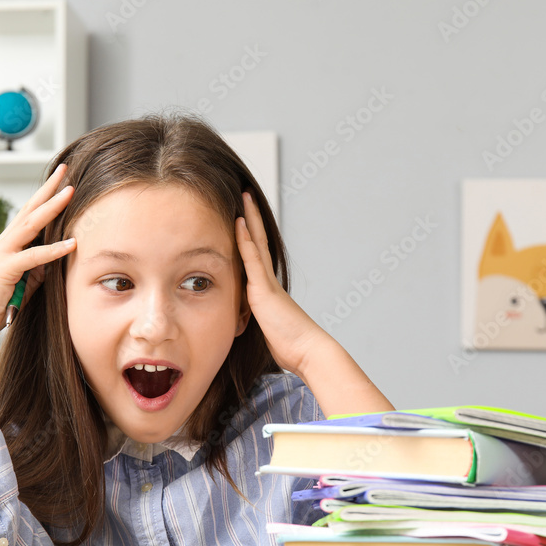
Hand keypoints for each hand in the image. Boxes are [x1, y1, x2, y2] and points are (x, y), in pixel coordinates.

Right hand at [0, 163, 77, 344]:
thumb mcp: (21, 286)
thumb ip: (36, 272)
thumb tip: (53, 263)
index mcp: (5, 247)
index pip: (27, 216)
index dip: (43, 198)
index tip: (60, 182)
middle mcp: (2, 245)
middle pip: (28, 210)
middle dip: (48, 189)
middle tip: (65, 170)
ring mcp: (2, 254)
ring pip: (30, 225)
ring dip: (51, 207)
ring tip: (70, 192)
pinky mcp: (5, 270)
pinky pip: (33, 256)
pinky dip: (53, 250)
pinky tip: (72, 243)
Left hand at [235, 191, 326, 376]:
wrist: (307, 350)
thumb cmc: (290, 345)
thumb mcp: (268, 330)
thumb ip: (260, 321)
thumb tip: (252, 324)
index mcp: (269, 289)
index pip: (258, 255)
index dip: (251, 235)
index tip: (245, 217)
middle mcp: (269, 280)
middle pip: (259, 241)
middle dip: (252, 218)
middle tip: (247, 195)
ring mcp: (267, 282)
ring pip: (256, 243)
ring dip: (250, 218)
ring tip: (244, 196)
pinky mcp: (263, 289)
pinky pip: (252, 259)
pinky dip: (245, 240)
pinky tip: (239, 222)